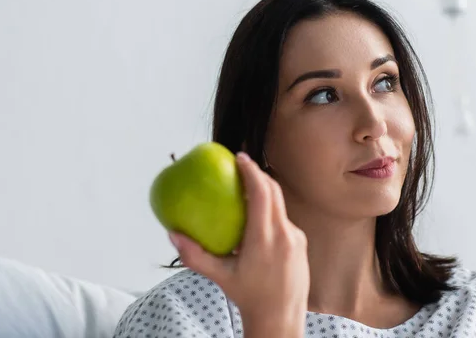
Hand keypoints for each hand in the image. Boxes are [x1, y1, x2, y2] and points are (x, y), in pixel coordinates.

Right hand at [168, 152, 309, 336]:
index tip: (239, 157)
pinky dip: (270, 210)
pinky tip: (256, 218)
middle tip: (240, 165)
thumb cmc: (250, 297)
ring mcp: (296, 237)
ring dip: (264, 192)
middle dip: (258, 174)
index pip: (262, 193)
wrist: (282, 318)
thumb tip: (173, 234)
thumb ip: (195, 256)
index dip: (251, 171)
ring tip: (245, 188)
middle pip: (273, 191)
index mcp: (265, 238)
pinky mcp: (301, 242)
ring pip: (280, 204)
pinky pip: (284, 218)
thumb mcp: (220, 277)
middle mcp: (285, 234)